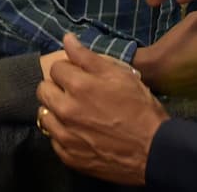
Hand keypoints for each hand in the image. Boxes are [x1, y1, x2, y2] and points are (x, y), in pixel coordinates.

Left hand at [37, 33, 167, 185]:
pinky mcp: (69, 156)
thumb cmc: (140, 108)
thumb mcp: (119, 75)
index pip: (55, 68)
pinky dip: (62, 134)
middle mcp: (66, 110)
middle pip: (43, 90)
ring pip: (44, 115)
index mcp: (78, 86)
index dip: (69, 69)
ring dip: (55, 111)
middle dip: (56, 87)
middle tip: (74, 92)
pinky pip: (53, 140)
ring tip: (74, 113)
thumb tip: (67, 39)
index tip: (79, 75)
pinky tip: (79, 132)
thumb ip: (87, 56)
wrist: (153, 150)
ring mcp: (65, 136)